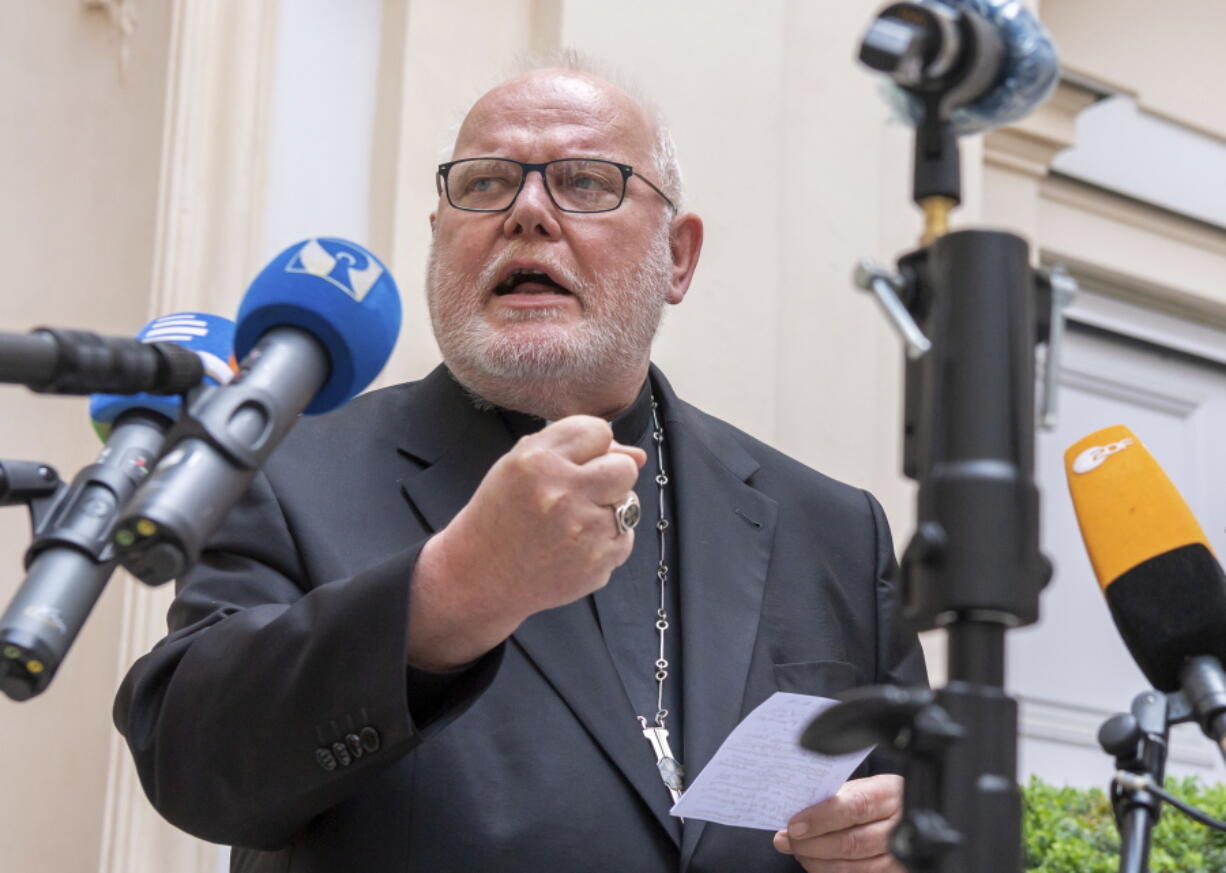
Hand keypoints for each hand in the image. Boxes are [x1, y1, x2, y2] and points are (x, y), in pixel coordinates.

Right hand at [408, 415, 645, 668]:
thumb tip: (638, 455)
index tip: (575, 462)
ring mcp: (582, 533)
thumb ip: (574, 447)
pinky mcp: (596, 564)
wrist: (480, 574)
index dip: (591, 447)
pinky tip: (575, 546)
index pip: (599, 431)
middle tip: (582, 492)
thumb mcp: (520, 465)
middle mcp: (562, 495)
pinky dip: (606, 541)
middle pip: (624, 468)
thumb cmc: (502, 514)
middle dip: (610, 476)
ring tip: (573, 523)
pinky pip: (625, 539)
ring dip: (608, 510)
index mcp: (538, 462)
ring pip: (630, 505)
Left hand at [772, 775, 904, 871]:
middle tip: (786, 841)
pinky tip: (816, 864)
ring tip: (798, 852)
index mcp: (889, 793)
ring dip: (818, 862)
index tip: (794, 826)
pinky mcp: (895, 872)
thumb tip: (798, 812)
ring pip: (855, 866)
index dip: (821, 819)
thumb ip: (836, 798)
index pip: (854, 807)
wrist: (904, 811)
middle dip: (812, 844)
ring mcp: (901, 854)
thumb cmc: (876, 796)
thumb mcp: (862, 786)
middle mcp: (900, 825)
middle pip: (853, 842)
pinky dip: (832, 872)